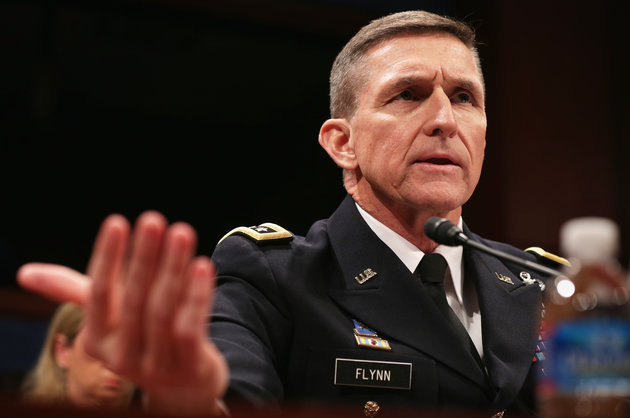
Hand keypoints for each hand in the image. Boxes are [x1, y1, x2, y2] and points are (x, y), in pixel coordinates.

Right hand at [18, 211, 228, 415]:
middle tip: (153, 219)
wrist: (184, 384)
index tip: (117, 222)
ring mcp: (157, 365)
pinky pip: (190, 328)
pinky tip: (203, 266)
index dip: (107, 258)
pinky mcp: (189, 367)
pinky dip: (197, 297)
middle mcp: (122, 357)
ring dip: (173, 268)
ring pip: (163, 311)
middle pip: (134, 299)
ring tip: (181, 232)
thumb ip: (72, 291)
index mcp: (97, 340)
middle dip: (143, 257)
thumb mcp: (109, 315)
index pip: (98, 294)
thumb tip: (25, 273)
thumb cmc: (141, 335)